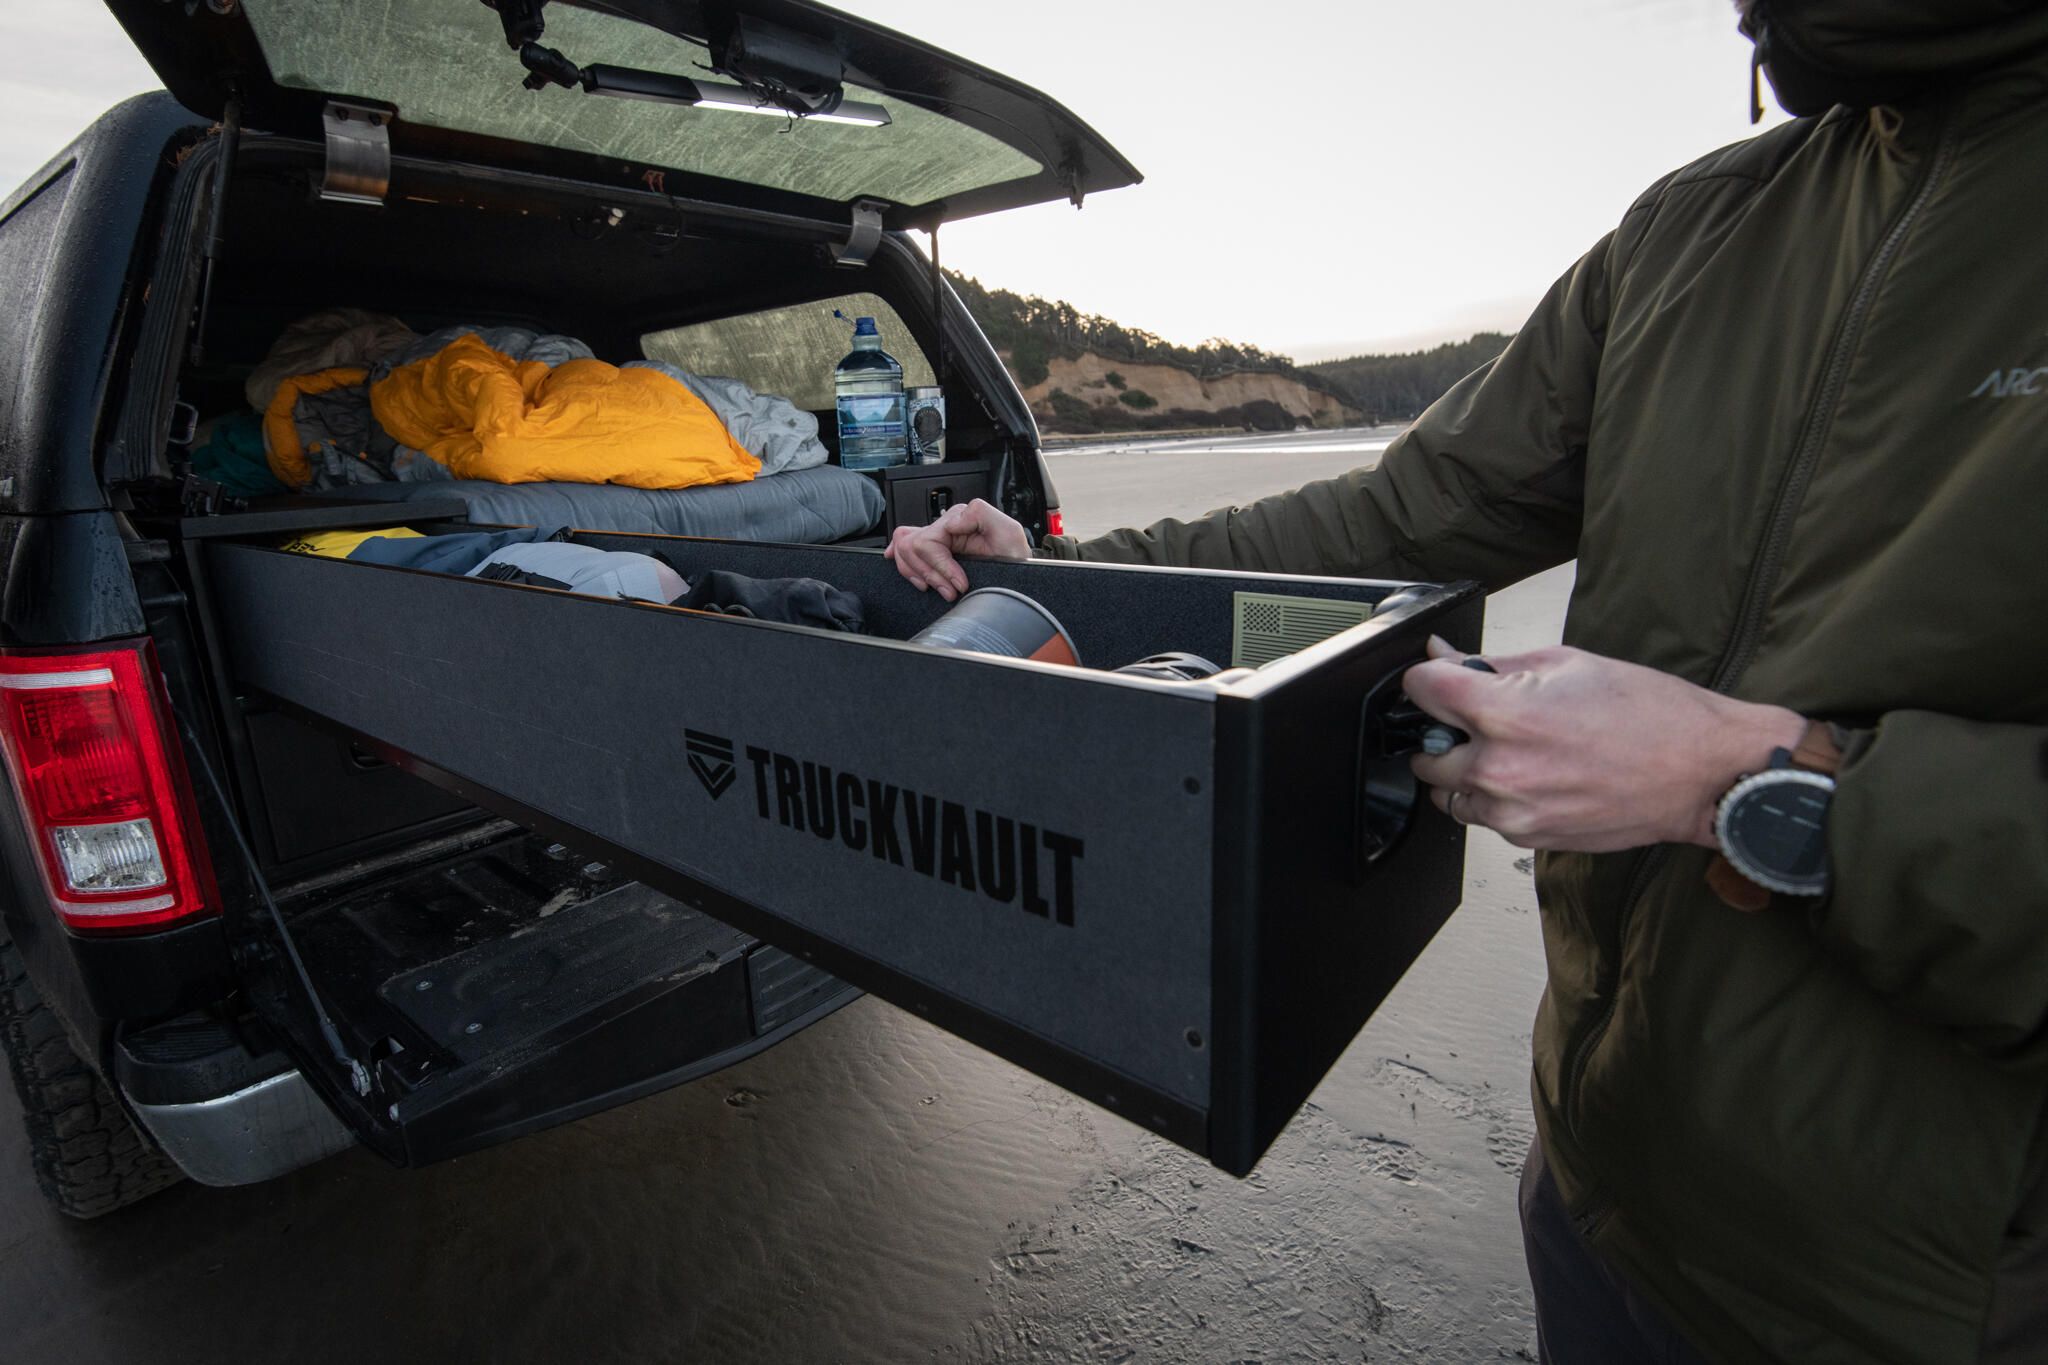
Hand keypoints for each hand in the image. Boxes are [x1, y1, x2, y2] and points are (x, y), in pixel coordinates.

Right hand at [883, 498, 1031, 600]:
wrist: (1020, 576)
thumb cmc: (1015, 556)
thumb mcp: (1009, 530)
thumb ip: (980, 514)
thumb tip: (950, 522)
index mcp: (958, 518)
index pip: (927, 542)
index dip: (941, 567)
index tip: (960, 584)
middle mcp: (945, 526)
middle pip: (910, 547)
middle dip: (929, 574)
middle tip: (950, 591)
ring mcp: (938, 540)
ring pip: (903, 550)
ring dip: (919, 575)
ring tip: (943, 590)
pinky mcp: (935, 554)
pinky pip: (904, 552)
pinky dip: (905, 566)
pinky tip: (916, 578)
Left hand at [1404, 636, 1806, 852]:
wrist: (1703, 772)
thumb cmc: (1650, 712)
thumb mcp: (1567, 663)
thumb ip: (1493, 664)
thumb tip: (1444, 657)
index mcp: (1505, 713)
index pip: (1421, 690)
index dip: (1429, 679)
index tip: (1442, 679)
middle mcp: (1499, 767)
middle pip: (1424, 751)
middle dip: (1445, 731)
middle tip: (1482, 719)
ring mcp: (1512, 810)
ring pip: (1449, 793)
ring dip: (1466, 771)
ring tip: (1514, 751)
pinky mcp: (1528, 838)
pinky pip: (1484, 817)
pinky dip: (1495, 798)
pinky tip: (1536, 777)